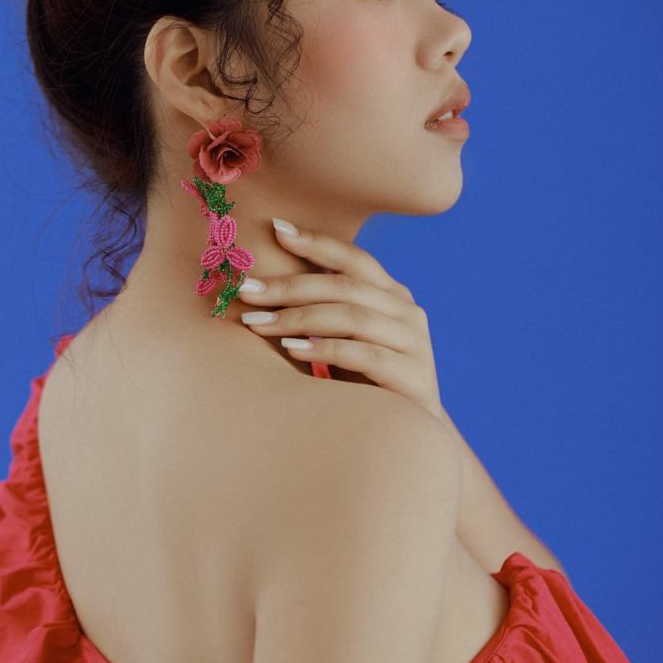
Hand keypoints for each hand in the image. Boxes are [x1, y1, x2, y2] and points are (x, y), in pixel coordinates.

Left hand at [237, 220, 450, 430]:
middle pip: (345, 286)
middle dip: (290, 286)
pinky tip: (292, 351)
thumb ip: (323, 308)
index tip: (276, 229)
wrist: (407, 434)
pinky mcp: (414, 374)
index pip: (354, 259)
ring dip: (299, 317)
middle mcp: (407, 311)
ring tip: (258, 323)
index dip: (317, 241)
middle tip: (247, 291)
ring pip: (352, 316)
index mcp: (392, 294)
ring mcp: (414, 342)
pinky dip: (324, 349)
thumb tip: (263, 284)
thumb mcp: (344, 338)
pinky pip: (363, 353)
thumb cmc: (363, 382)